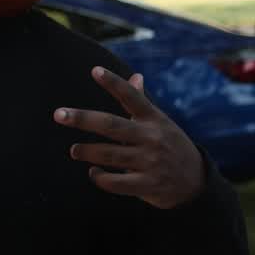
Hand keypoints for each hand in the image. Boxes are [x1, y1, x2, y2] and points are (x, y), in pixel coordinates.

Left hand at [54, 68, 204, 208]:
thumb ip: (142, 102)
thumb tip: (135, 76)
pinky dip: (100, 177)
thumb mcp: (160, 122)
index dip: (114, 82)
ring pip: (109, 154)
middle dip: (82, 119)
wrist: (195, 181)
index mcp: (153, 118)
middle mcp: (151, 137)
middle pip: (111, 125)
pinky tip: (93, 172)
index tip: (94, 70)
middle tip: (59, 114)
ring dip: (87, 152)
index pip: (131, 96)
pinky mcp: (147, 184)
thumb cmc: (170, 145)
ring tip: (74, 150)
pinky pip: (115, 182)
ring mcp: (150, 162)